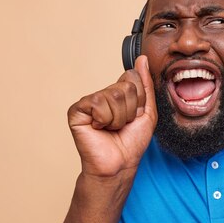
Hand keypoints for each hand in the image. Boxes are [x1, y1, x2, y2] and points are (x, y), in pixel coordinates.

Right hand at [67, 55, 157, 177]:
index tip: (134, 115)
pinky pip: (97, 103)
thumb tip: (142, 59)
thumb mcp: (147, 110)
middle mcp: (103, 94)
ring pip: (114, 95)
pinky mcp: (76, 111)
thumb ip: (145, 84)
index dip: (138, 100)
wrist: (120, 164)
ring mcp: (89, 102)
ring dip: (118, 117)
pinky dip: (104, 119)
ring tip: (111, 128)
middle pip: (125, 87)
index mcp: (118, 92)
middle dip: (130, 110)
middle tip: (122, 124)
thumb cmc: (132, 141)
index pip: (132, 77)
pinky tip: (99, 128)